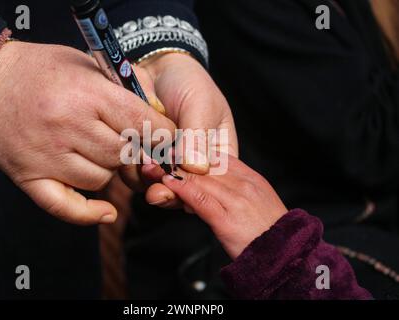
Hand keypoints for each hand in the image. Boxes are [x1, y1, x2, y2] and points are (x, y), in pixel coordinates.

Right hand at [0, 41, 175, 224]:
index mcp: (86, 94)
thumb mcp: (89, 63)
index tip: (164, 136)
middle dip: (134, 150)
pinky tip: (105, 211)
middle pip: (124, 155)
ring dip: (108, 169)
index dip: (162, 133)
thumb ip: (128, 86)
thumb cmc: (43, 69)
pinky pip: (66, 207)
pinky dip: (88, 213)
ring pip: (102, 180)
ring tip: (96, 150)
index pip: (143, 125)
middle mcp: (67, 127)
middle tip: (129, 141)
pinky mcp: (29, 176)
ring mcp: (46, 155)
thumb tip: (162, 113)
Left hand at [140, 53, 238, 205]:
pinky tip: (131, 155)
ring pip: (157, 187)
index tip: (181, 188)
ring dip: (149, 181)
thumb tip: (197, 168)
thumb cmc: (188, 84)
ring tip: (144, 164)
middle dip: (169, 191)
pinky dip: (132, 169)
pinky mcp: (142, 159)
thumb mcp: (200, 106)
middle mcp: (192, 165)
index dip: (197, 191)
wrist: (157, 67)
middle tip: (156, 185)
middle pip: (183, 192)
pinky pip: (136, 176)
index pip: (212, 184)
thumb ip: (197, 137)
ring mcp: (165, 164)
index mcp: (216, 156)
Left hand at [153, 156, 286, 258]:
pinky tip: (168, 183)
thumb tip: (213, 179)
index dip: (196, 154)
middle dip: (182, 160)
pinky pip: (199, 199)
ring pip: (200, 179)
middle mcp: (244, 184)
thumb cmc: (268, 229)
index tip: (178, 153)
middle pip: (206, 165)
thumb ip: (237, 186)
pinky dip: (182, 189)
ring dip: (176, 172)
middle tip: (159, 155)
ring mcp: (235, 200)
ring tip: (156, 167)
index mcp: (251, 177)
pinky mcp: (226, 219)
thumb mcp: (257, 199)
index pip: (219, 157)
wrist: (286, 254)